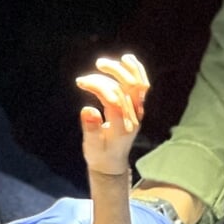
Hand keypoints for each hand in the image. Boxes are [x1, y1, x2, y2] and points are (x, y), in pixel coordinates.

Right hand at [75, 53, 149, 174]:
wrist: (112, 163)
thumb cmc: (99, 154)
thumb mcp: (92, 145)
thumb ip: (91, 128)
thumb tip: (87, 110)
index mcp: (121, 126)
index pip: (113, 98)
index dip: (98, 86)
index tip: (81, 82)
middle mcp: (133, 117)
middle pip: (126, 88)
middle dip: (110, 74)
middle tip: (92, 68)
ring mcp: (138, 112)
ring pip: (138, 85)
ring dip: (123, 70)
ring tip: (106, 62)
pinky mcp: (138, 108)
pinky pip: (142, 86)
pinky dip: (136, 71)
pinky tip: (128, 60)